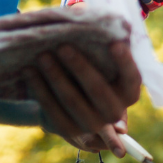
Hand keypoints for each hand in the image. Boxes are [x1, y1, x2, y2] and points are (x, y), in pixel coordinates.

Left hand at [25, 40, 141, 155]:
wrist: (75, 104)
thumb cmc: (94, 73)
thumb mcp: (106, 67)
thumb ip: (108, 55)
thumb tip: (109, 32)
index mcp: (129, 94)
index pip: (132, 79)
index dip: (125, 62)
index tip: (114, 43)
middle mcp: (114, 113)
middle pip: (98, 90)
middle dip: (80, 67)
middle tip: (63, 47)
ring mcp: (92, 125)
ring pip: (72, 100)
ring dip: (55, 76)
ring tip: (42, 56)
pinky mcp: (68, 130)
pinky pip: (53, 109)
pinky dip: (40, 89)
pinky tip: (30, 72)